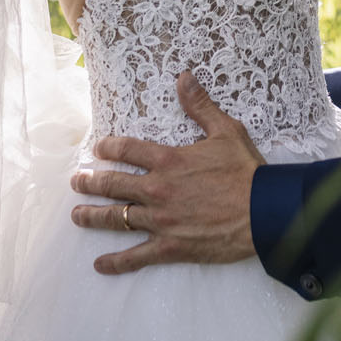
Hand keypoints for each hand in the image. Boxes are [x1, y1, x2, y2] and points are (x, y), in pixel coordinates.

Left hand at [69, 70, 264, 274]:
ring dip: (93, 216)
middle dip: (90, 182)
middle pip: (113, 184)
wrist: (264, 212)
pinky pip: (136, 256)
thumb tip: (183, 77)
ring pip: (117, 218)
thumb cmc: (246, 171)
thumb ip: (200, 106)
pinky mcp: (170, 247)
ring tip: (77, 215)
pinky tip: (99, 264)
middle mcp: (157, 190)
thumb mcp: (226, 130)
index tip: (98, 149)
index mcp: (168, 160)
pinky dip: (116, 262)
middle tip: (77, 182)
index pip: (127, 150)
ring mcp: (161, 220)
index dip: (109, 147)